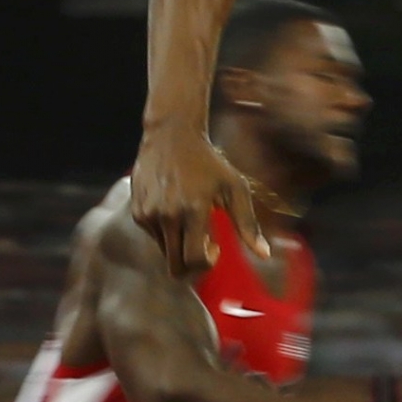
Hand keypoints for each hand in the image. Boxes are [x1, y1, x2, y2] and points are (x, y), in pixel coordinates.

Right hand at [130, 124, 268, 275]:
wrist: (171, 135)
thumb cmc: (208, 162)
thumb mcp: (234, 188)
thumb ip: (248, 224)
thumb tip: (264, 255)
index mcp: (193, 210)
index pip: (194, 259)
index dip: (206, 263)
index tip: (214, 248)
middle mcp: (167, 215)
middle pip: (175, 265)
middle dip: (191, 265)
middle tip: (203, 245)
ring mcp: (148, 214)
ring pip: (164, 252)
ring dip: (179, 245)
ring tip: (189, 220)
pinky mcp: (137, 211)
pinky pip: (153, 236)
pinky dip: (166, 232)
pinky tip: (174, 208)